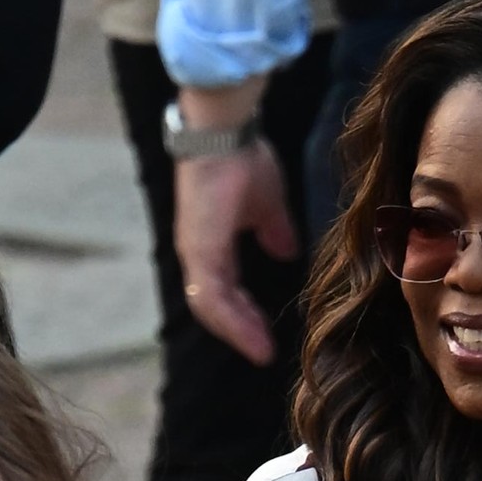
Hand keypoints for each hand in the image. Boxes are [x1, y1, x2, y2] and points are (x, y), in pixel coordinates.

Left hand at [173, 135, 296, 367]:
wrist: (224, 131)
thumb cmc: (242, 156)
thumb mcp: (266, 203)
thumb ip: (274, 230)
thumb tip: (286, 251)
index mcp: (210, 241)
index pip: (222, 288)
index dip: (242, 312)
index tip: (265, 332)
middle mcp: (197, 251)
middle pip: (214, 305)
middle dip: (240, 328)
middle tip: (264, 350)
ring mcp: (195, 252)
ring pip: (211, 308)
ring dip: (237, 331)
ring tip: (261, 350)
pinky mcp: (199, 250)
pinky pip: (213, 298)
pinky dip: (232, 321)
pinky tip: (254, 336)